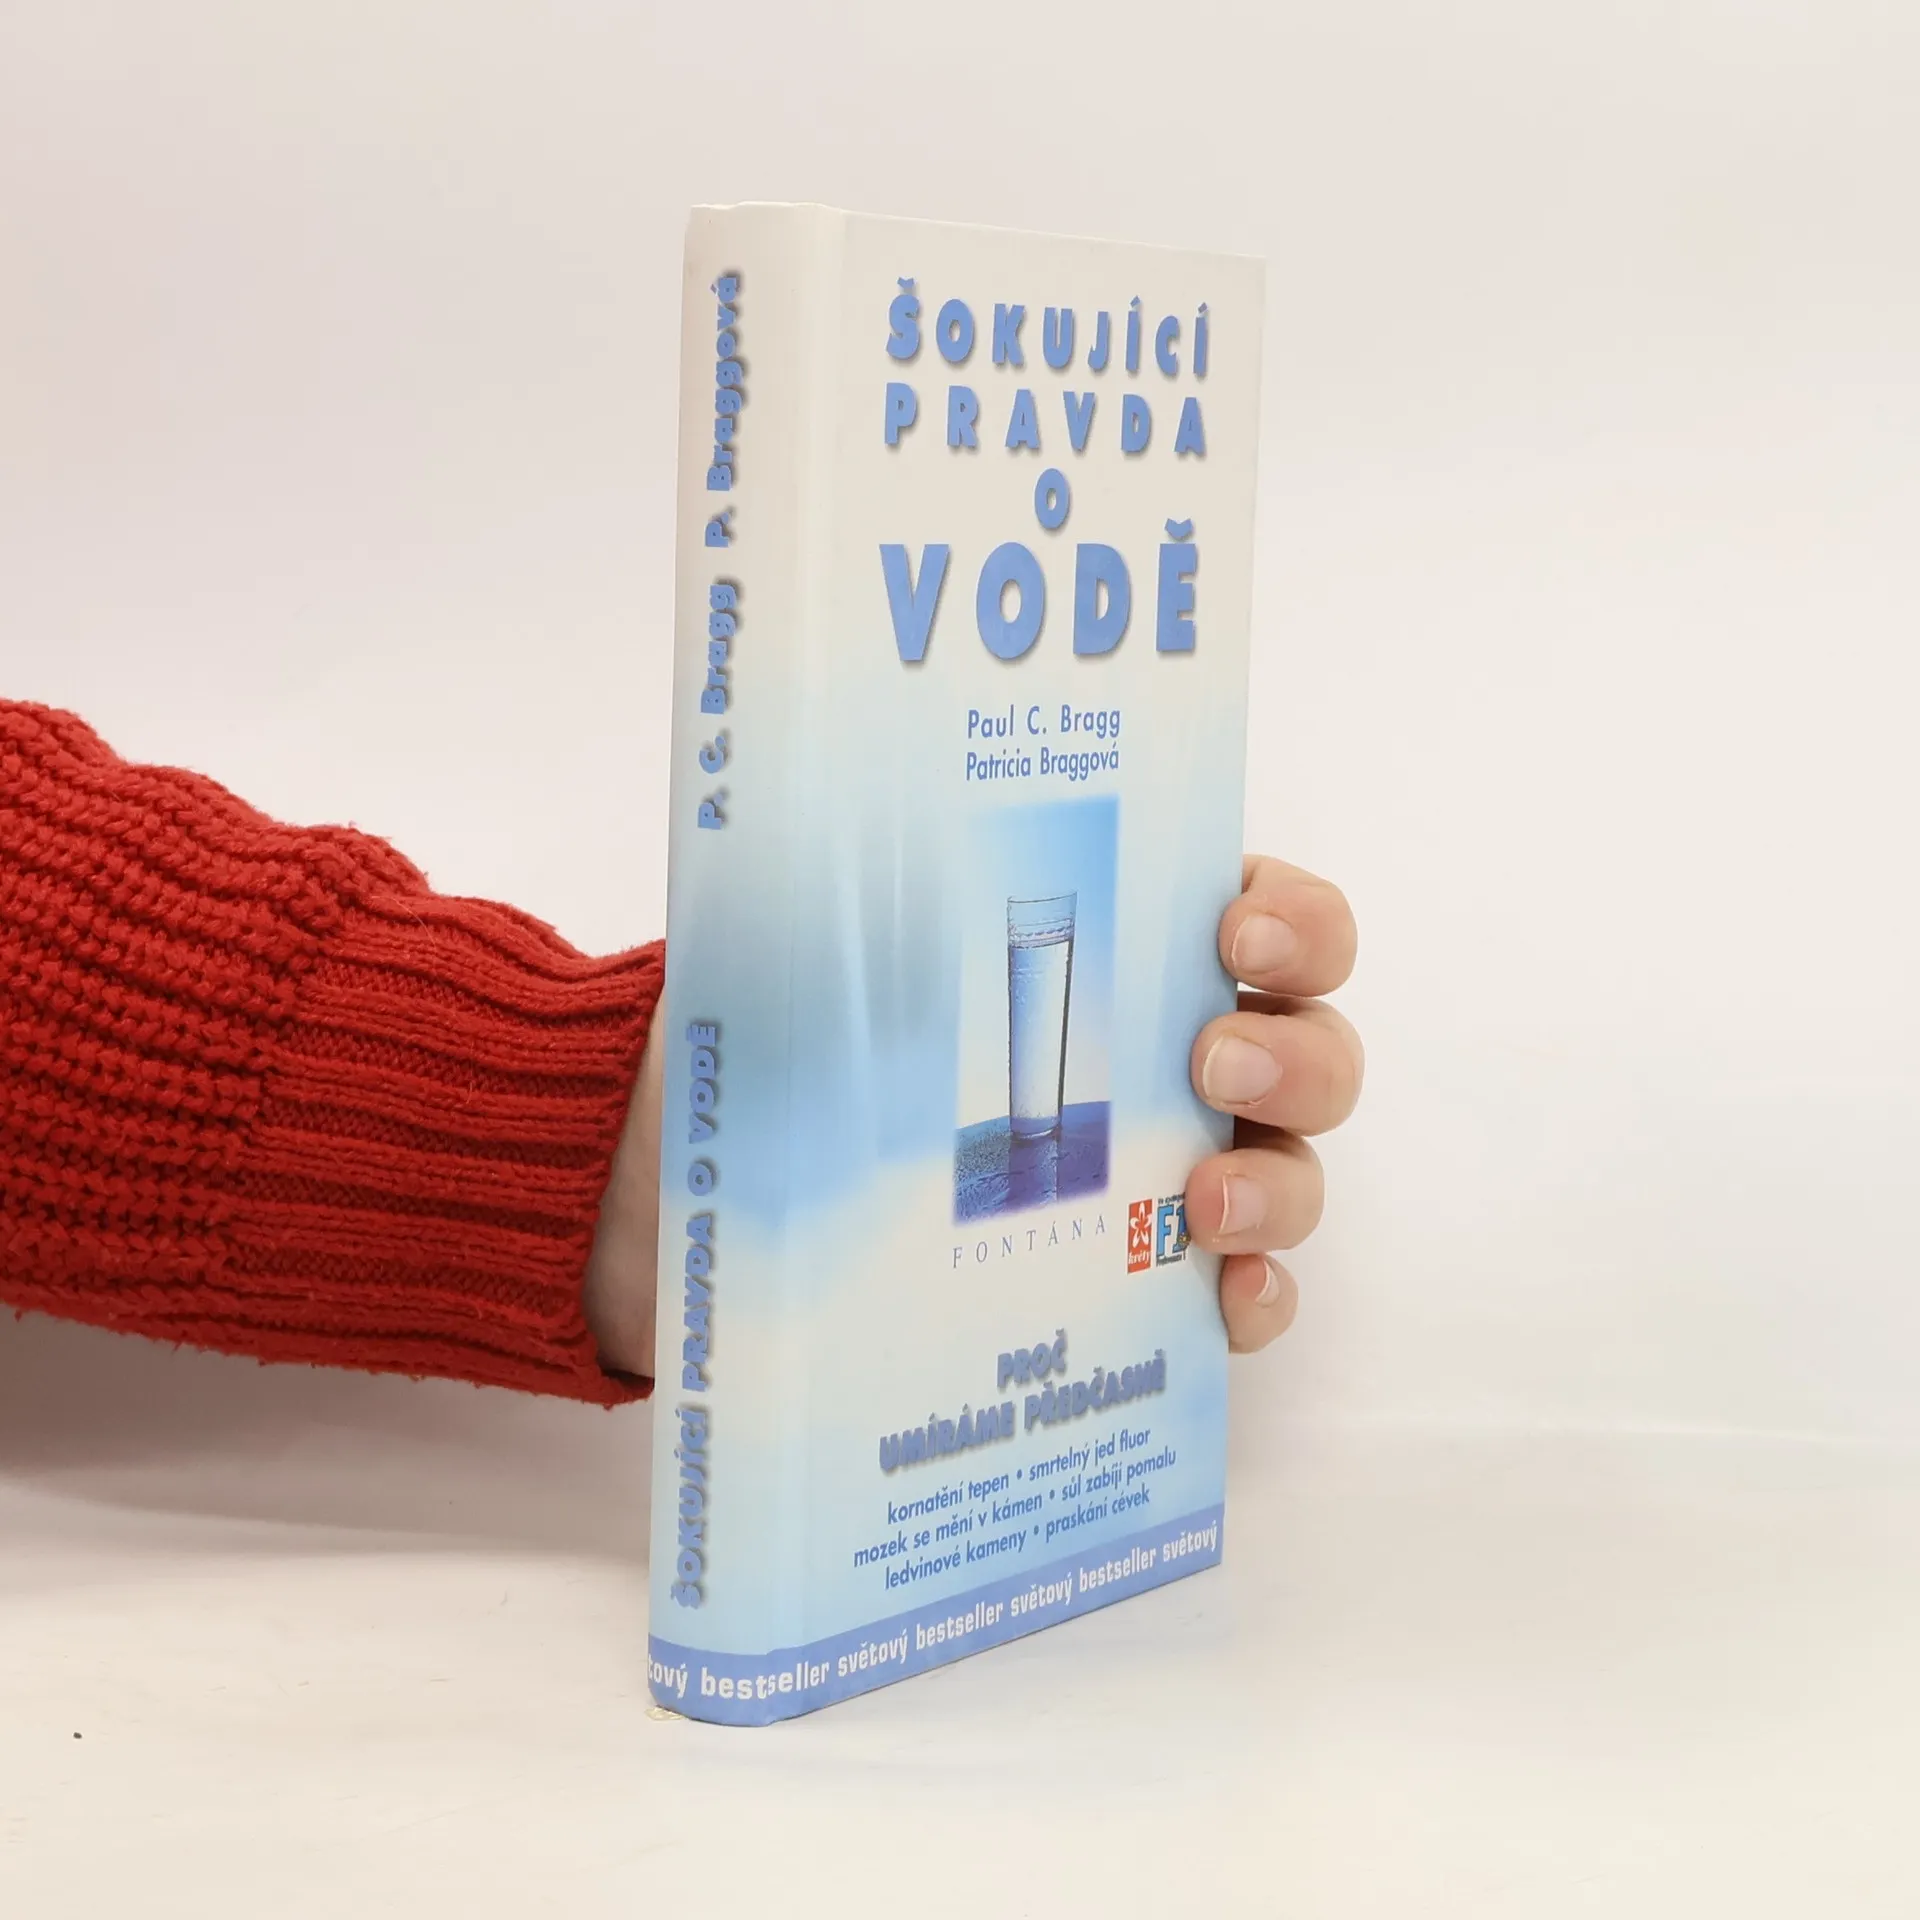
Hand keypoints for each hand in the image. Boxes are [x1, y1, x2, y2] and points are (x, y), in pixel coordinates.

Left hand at [586, 854, 1361, 1379]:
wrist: (675, 1202)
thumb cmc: (761, 1050)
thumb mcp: (791, 951)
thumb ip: (844, 895)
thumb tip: (847, 833)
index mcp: (1107, 947)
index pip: (1255, 907)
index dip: (1288, 913)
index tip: (1232, 929)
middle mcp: (1158, 1055)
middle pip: (1306, 1042)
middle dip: (1295, 1049)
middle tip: (1212, 1062)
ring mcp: (1151, 1175)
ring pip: (1291, 1169)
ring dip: (1281, 1181)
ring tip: (1204, 1204)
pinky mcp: (1124, 1284)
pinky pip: (1234, 1295)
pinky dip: (1253, 1299)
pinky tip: (1222, 1301)